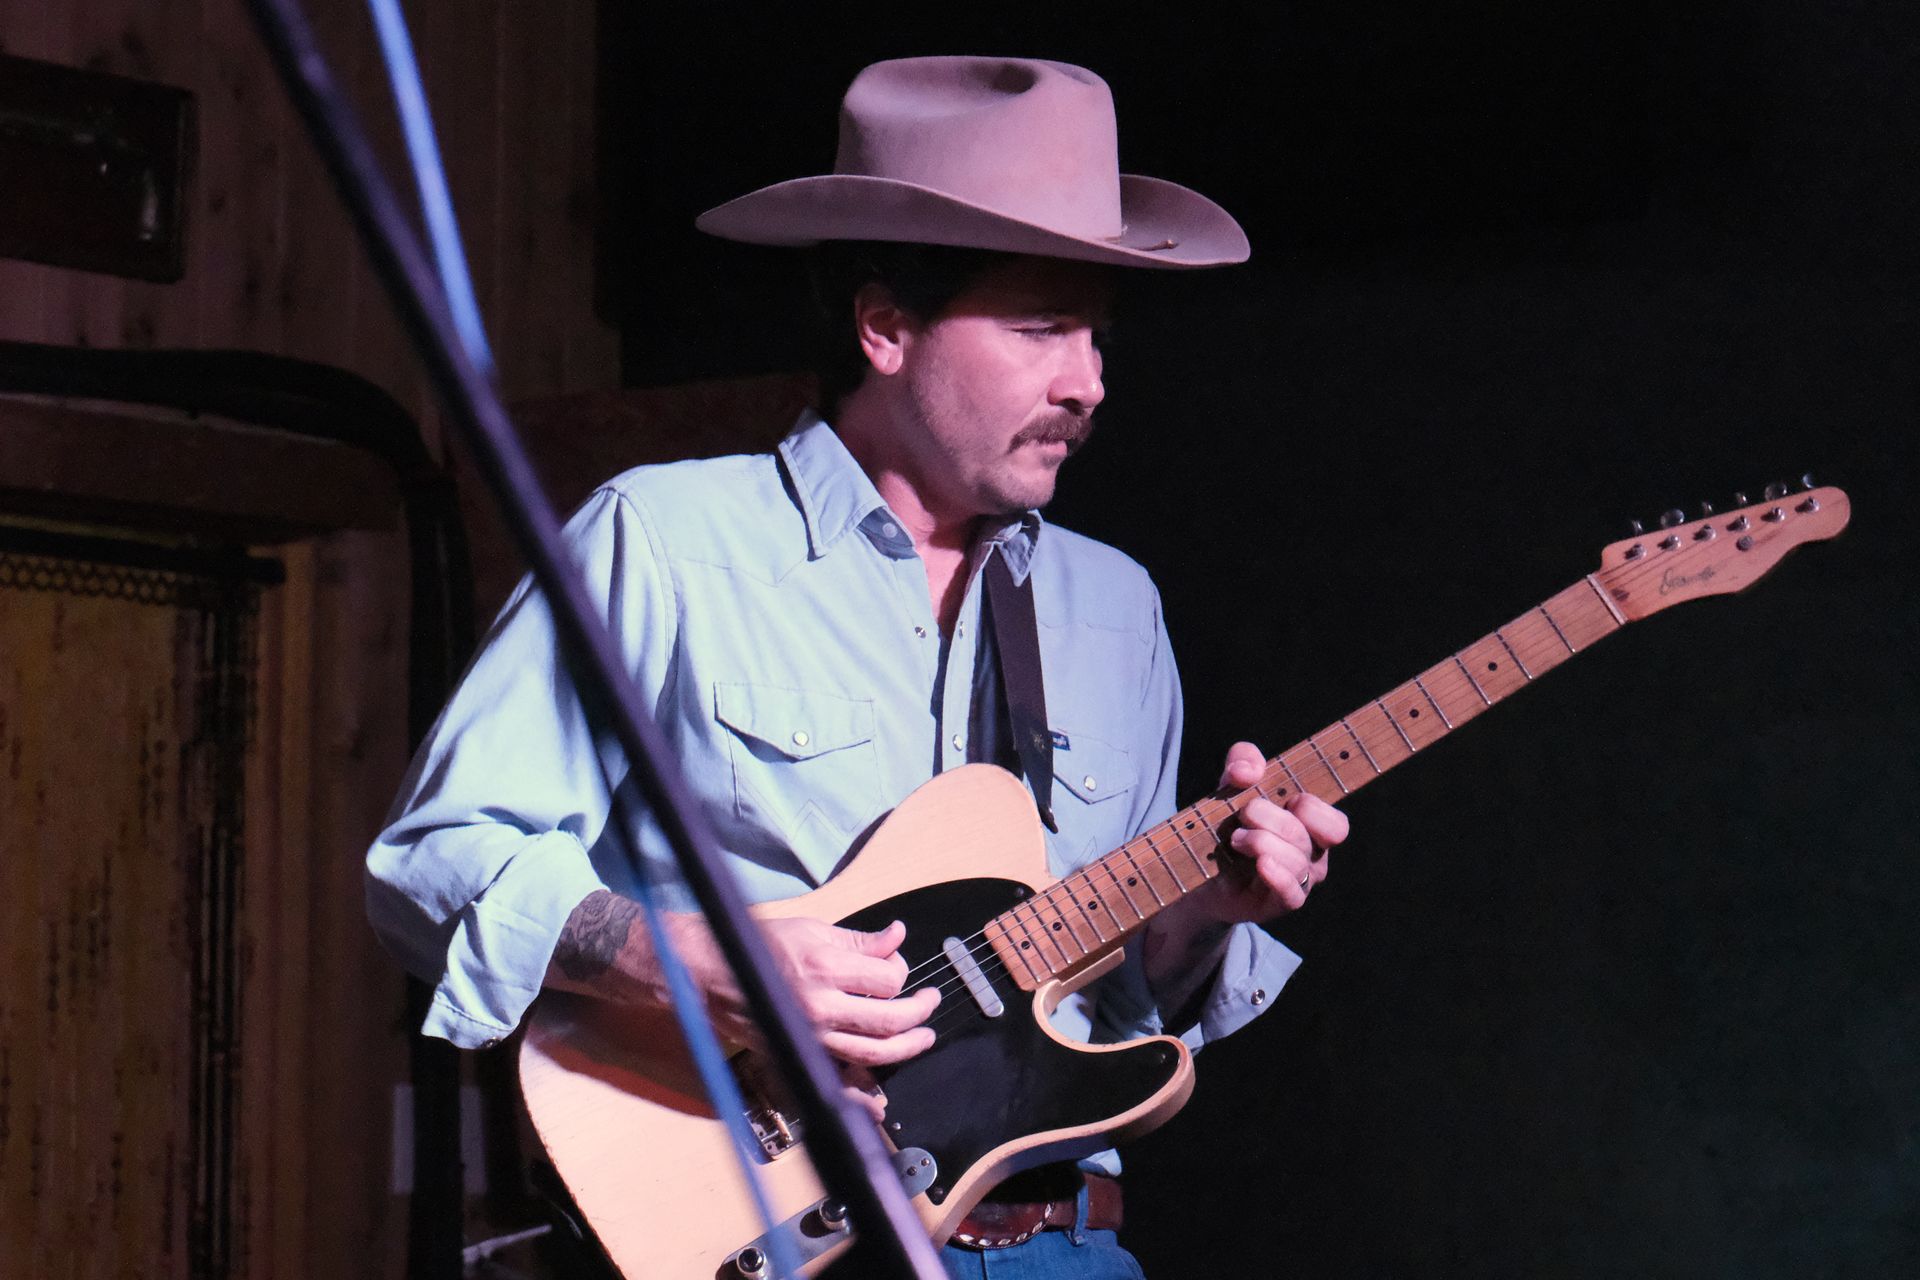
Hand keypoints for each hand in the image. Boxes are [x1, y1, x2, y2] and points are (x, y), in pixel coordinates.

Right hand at [548, 895, 939, 1069]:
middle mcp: (820, 1006)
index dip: (901, 972)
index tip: (897, 966)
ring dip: (906, 1046)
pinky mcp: (797, 1053)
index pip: (887, 979)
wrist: (707, 973)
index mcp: (824, 967)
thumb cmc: (756, 945)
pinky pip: (836, 1081)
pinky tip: (880, 1104)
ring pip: (872, 1053)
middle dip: (919, 1012)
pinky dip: (861, 1099)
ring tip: (923, 1036)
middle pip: (888, 1019)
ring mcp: (809, 1035)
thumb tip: (896, 937)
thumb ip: (857, 940)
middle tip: (930, 1002)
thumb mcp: (810, 929)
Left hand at [1202, 740, 1349, 923]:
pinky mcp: (1277, 903)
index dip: (1312, 808)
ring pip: (1297, 862)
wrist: (1197, 866)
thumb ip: (1242, 762)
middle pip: (1306, 835)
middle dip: (1270, 817)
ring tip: (1236, 840)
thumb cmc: (1227, 822)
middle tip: (1244, 815)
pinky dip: (1277, 875)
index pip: (1335, 825)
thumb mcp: (1232, 784)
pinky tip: (1260, 864)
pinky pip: (1291, 894)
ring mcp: (1297, 882)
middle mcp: (1311, 857)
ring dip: (1261, 842)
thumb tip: (1248, 770)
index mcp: (1311, 829)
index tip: (1284, 800)